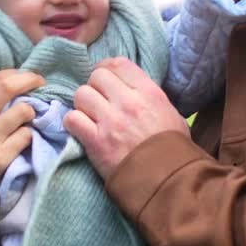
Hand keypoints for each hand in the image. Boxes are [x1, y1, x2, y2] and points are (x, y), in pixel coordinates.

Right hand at [0, 69, 43, 182]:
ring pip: (23, 112)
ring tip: (26, 120)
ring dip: (30, 113)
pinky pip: (26, 137)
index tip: (27, 76)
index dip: (16, 74)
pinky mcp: (1, 157)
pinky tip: (21, 141)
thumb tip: (11, 87)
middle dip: (30, 80)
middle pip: (8, 87)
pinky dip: (28, 137)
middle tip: (41, 83)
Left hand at [63, 58, 189, 178]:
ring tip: (90, 118)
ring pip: (81, 94)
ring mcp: (110, 121)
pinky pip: (72, 119)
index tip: (104, 79)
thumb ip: (150, 98)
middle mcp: (128, 101)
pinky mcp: (95, 141)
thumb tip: (133, 90)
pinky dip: (74, 124)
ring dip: (83, 106)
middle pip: (96, 76)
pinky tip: (82, 131)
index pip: (119, 64)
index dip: (107, 68)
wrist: (167, 181)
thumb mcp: (171, 114)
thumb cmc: (173, 150)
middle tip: (98, 102)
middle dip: (95, 88)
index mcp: (149, 92)